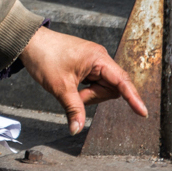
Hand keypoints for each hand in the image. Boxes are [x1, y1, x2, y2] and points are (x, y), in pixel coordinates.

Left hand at [19, 26, 148, 134]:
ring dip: (88, 94)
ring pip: (102, 88)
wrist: (29, 41)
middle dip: (94, 97)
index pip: (121, 81)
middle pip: (111, 88)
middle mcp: (100, 58)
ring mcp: (94, 62)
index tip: (142, 112)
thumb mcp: (59, 87)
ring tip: (69, 87)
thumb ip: (73, 109)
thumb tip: (77, 129)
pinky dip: (85, 90)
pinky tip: (73, 86)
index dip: (132, 98)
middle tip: (73, 94)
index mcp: (98, 59)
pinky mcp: (88, 65)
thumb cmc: (44, 57)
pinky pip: (94, 83)